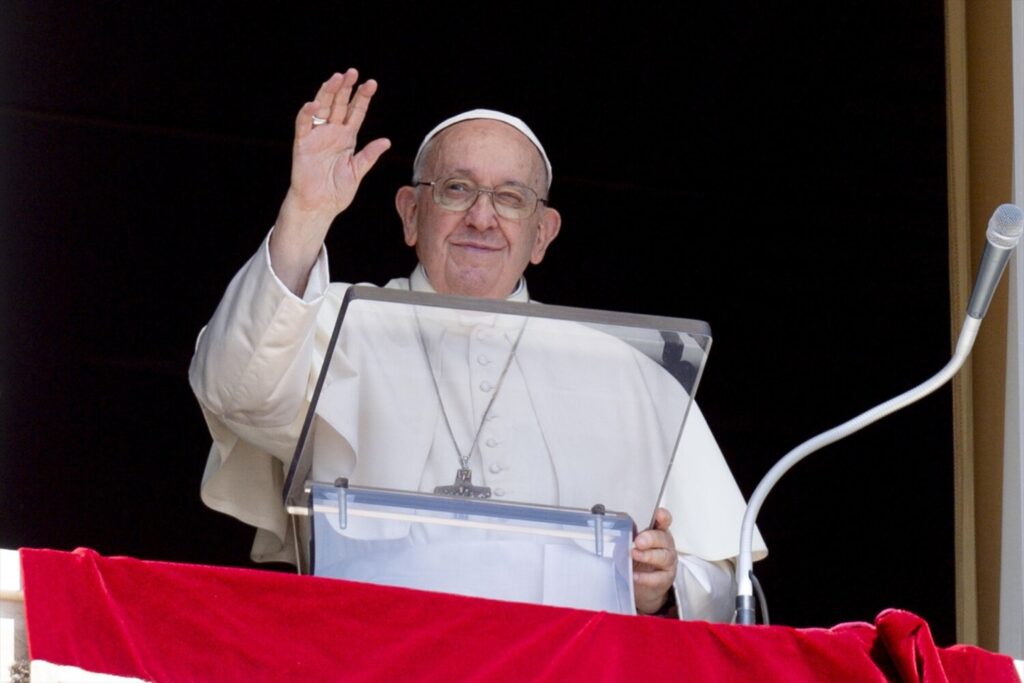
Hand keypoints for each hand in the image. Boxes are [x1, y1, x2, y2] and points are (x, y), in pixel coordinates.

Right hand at [271, 68, 391, 292]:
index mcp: (347, 138)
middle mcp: (332, 132)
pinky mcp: (302, 143)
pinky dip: (307, 114)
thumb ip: (369, 156)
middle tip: (353, 72)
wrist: (320, 206)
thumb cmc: (337, 190)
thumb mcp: (357, 171)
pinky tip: (314, 104)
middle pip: (338, 104)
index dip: (362, 98)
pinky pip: (303, 125)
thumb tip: (386, 141)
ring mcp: (317, 136)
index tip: (371, 83)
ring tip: (336, 78)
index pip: (355, 112)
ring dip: (328, 93)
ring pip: (322, 108)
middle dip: (345, 88)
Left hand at [632, 507, 677, 615]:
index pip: (664, 521)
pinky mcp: (665, 579)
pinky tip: (635, 575)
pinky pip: (658, 578)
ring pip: (663, 557)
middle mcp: (665, 545)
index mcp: (657, 532)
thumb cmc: (636, 559)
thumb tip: (621, 520)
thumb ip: (628, 532)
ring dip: (648, 556)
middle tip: (639, 541)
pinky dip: (645, 577)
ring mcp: (667, 562)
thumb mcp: (630, 543)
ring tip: (634, 554)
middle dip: (651, 538)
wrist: (640, 584)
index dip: (663, 517)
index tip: (658, 514)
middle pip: (663, 538)